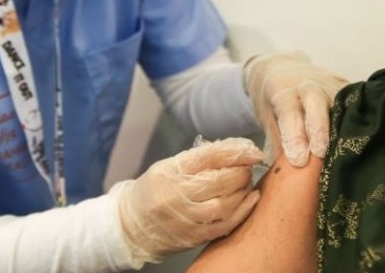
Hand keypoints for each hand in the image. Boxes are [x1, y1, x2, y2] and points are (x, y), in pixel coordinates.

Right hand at [117, 137, 263, 262]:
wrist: (131, 226)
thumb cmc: (155, 189)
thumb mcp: (169, 165)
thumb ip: (200, 158)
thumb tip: (237, 149)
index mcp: (169, 171)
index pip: (209, 157)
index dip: (236, 151)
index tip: (253, 150)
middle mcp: (176, 195)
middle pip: (220, 180)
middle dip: (242, 171)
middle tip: (249, 166)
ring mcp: (185, 219)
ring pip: (226, 203)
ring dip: (244, 190)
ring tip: (247, 181)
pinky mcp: (193, 237)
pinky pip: (226, 224)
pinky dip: (243, 210)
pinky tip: (252, 199)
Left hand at [244, 51, 348, 166]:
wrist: (283, 69)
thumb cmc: (274, 100)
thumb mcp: (268, 118)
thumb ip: (279, 143)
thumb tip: (287, 177)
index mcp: (283, 91)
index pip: (289, 113)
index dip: (294, 136)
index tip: (299, 160)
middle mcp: (307, 83)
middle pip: (316, 102)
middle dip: (320, 128)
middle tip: (321, 153)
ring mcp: (329, 82)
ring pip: (340, 104)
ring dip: (343, 128)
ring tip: (347, 152)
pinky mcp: (345, 84)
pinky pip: (354, 103)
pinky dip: (356, 121)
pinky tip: (361, 139)